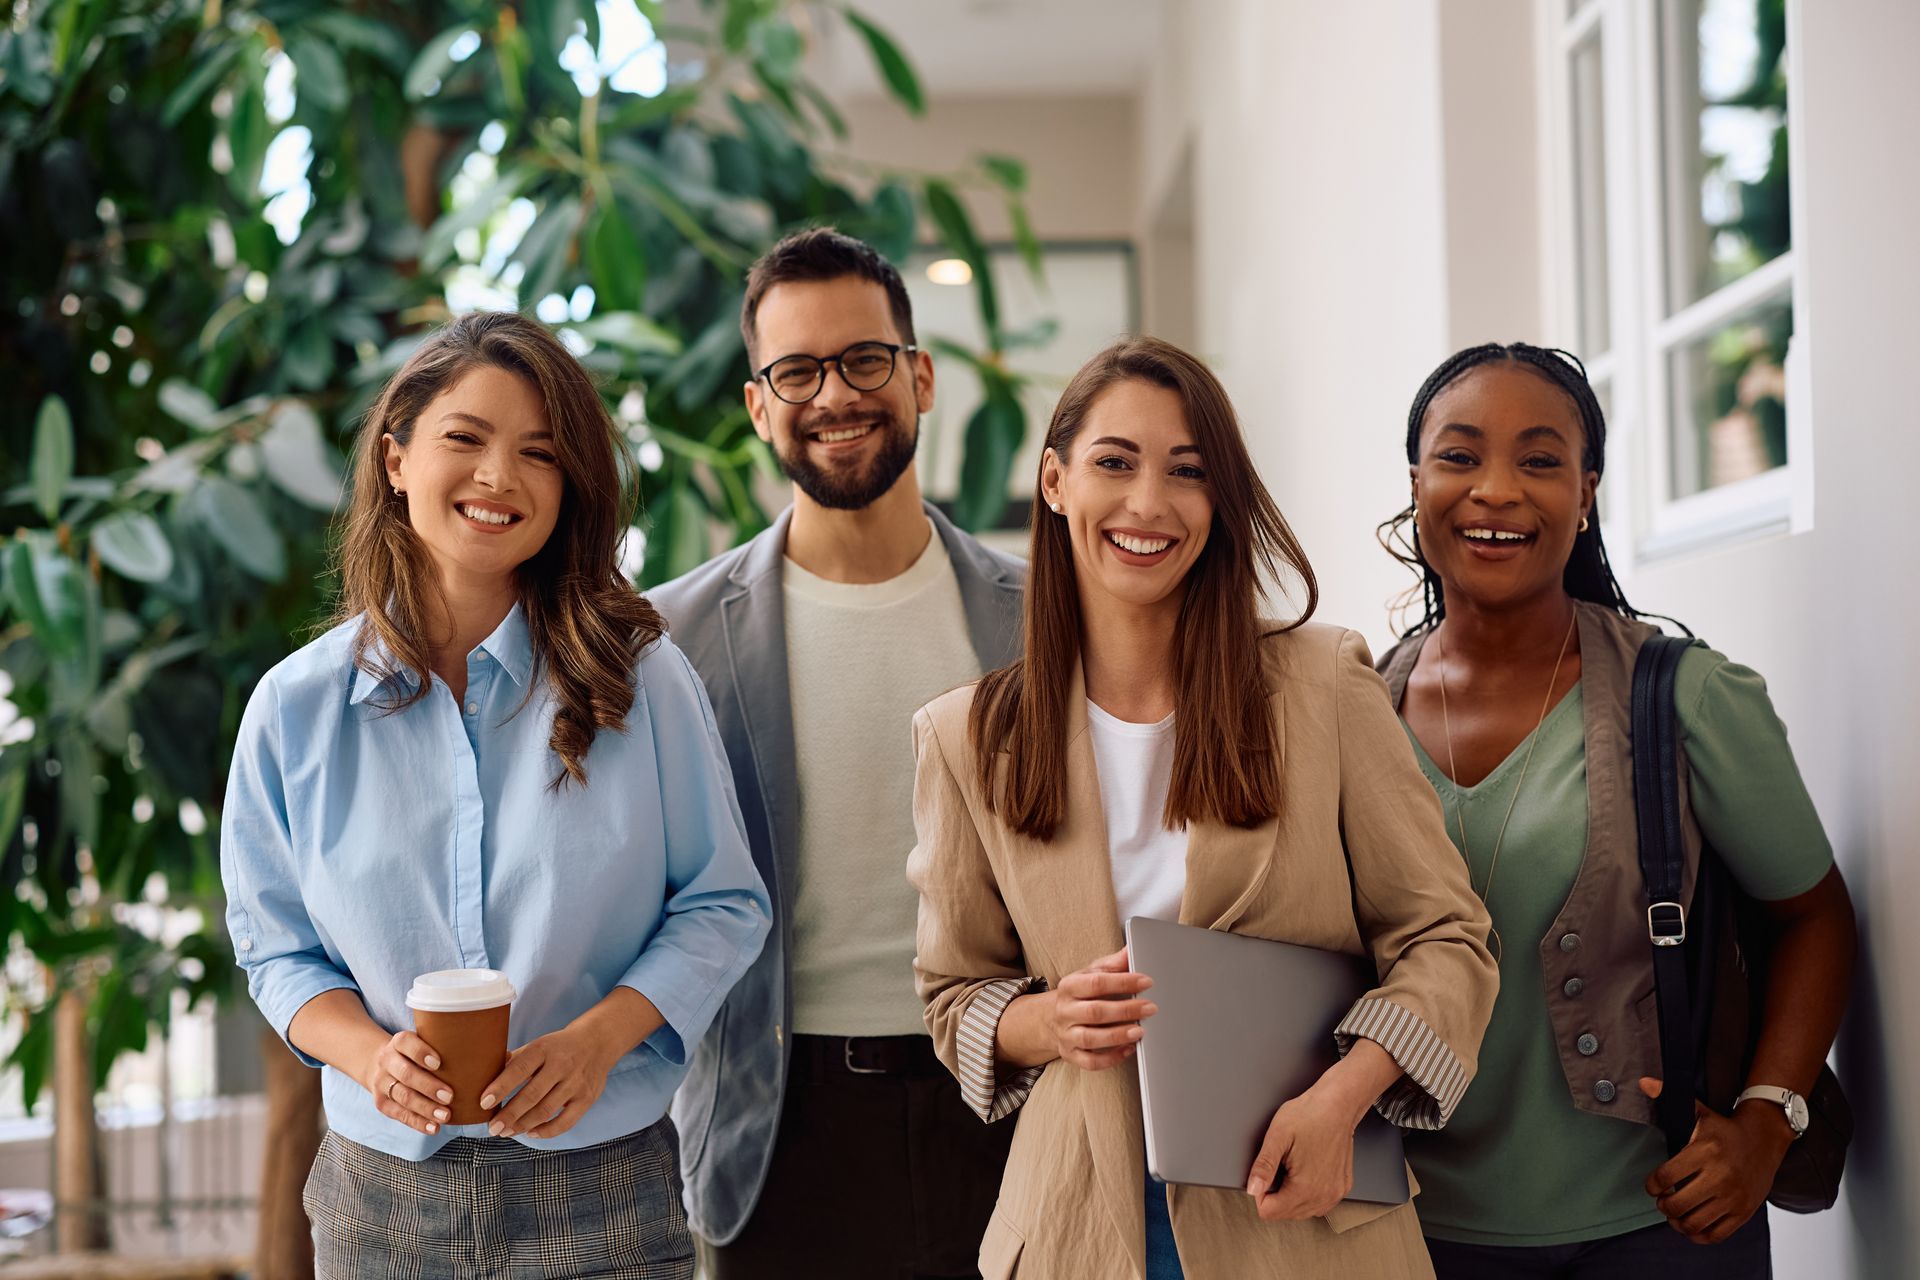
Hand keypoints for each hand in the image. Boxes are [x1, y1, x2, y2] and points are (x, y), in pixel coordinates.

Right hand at [361, 1031, 454, 1136]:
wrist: (382, 1065)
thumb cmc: (417, 1053)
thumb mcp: (424, 1041)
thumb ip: (443, 1044)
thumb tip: (481, 1052)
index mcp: (399, 1042)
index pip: (406, 1043)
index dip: (421, 1053)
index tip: (439, 1063)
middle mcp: (387, 1060)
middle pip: (406, 1074)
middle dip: (429, 1086)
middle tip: (450, 1096)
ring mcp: (381, 1082)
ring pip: (403, 1097)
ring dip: (425, 1108)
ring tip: (445, 1116)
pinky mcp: (381, 1103)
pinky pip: (400, 1115)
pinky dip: (418, 1123)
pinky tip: (434, 1128)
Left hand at [482, 1024, 620, 1139]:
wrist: (598, 1042)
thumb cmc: (558, 1047)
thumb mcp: (538, 1045)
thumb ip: (515, 1060)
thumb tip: (485, 1075)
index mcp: (545, 1048)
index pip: (520, 1068)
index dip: (501, 1087)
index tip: (484, 1103)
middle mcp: (562, 1065)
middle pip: (532, 1095)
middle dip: (509, 1114)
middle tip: (492, 1128)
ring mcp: (576, 1083)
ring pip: (546, 1110)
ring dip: (523, 1125)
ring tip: (506, 1132)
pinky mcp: (587, 1098)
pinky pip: (566, 1121)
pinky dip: (546, 1131)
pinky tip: (530, 1133)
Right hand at [1045, 947, 1156, 1071]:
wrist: (1051, 1018)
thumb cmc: (1079, 994)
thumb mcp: (1091, 974)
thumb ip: (1112, 965)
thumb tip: (1130, 951)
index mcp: (1069, 986)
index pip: (1096, 982)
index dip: (1123, 982)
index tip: (1146, 982)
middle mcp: (1065, 1011)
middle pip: (1094, 1012)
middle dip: (1125, 1010)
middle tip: (1150, 1008)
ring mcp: (1066, 1034)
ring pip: (1090, 1038)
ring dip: (1117, 1035)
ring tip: (1140, 1031)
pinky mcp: (1070, 1054)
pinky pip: (1090, 1061)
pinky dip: (1111, 1058)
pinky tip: (1129, 1049)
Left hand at [1245, 1078, 1363, 1220]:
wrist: (1337, 1105)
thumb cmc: (1310, 1115)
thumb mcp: (1277, 1136)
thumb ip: (1264, 1167)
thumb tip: (1252, 1190)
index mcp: (1305, 1188)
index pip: (1270, 1212)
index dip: (1260, 1194)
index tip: (1265, 1173)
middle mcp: (1324, 1196)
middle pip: (1286, 1214)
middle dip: (1275, 1195)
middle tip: (1279, 1166)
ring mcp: (1335, 1193)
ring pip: (1302, 1211)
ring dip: (1291, 1197)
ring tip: (1292, 1167)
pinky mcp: (1343, 1187)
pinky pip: (1319, 1204)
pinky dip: (1308, 1195)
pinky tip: (1305, 1174)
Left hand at [1639, 1077, 1792, 1242]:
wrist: (1765, 1140)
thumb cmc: (1724, 1129)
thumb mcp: (1698, 1111)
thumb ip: (1669, 1096)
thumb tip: (1644, 1082)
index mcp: (1704, 1152)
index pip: (1666, 1177)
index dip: (1652, 1185)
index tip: (1652, 1185)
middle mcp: (1720, 1177)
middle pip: (1677, 1204)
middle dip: (1663, 1205)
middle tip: (1662, 1200)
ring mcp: (1733, 1197)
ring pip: (1694, 1223)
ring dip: (1677, 1221)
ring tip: (1674, 1213)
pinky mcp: (1743, 1212)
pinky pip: (1715, 1235)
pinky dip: (1698, 1235)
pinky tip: (1691, 1224)